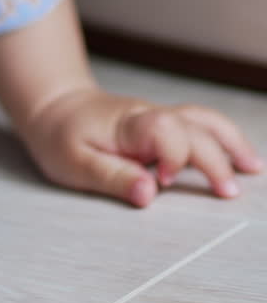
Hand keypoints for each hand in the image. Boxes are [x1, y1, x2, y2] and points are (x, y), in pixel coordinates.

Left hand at [24, 87, 263, 206]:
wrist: (54, 108)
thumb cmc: (61, 135)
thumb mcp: (74, 162)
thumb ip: (112, 177)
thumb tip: (148, 195)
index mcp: (128, 124)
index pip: (165, 129)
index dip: (173, 155)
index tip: (163, 180)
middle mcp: (149, 116)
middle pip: (193, 127)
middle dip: (215, 159)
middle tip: (228, 192)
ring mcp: (158, 117)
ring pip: (202, 119)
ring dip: (229, 142)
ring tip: (252, 168)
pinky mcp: (161, 124)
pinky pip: (199, 124)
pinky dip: (222, 138)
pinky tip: (237, 157)